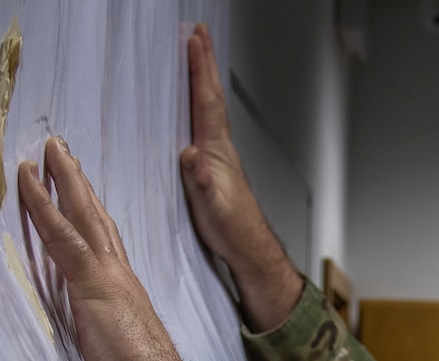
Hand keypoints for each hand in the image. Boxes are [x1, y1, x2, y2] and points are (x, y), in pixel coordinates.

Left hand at [17, 140, 229, 360]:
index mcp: (127, 301)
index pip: (106, 253)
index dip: (92, 224)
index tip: (81, 200)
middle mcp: (122, 280)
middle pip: (98, 222)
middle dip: (80, 186)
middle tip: (63, 155)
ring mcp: (109, 280)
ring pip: (81, 217)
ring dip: (63, 180)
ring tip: (47, 151)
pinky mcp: (93, 286)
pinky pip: (62, 236)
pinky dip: (44, 206)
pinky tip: (28, 182)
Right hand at [179, 23, 304, 331]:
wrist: (248, 248)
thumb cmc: (232, 229)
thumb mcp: (211, 205)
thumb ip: (201, 179)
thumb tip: (189, 155)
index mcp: (216, 149)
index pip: (206, 100)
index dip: (199, 68)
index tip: (193, 39)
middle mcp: (219, 146)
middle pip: (210, 95)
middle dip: (203, 63)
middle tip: (197, 34)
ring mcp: (218, 155)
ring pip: (209, 107)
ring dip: (201, 81)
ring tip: (195, 59)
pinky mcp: (213, 166)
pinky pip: (204, 124)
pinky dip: (198, 106)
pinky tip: (193, 109)